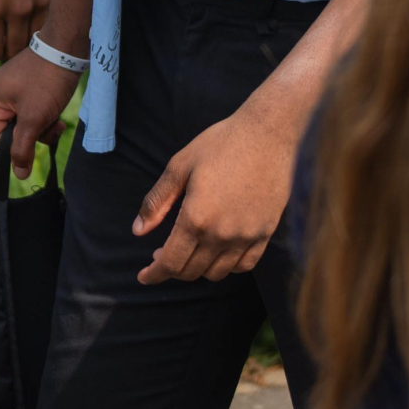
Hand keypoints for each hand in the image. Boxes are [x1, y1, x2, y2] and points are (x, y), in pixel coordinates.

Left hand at [0, 0, 59, 62]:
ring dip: (26, 41)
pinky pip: (49, 20)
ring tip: (19, 32)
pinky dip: (41, 26)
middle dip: (6, 51)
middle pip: (15, 50)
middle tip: (2, 42)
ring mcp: (40, 2)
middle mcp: (18, 10)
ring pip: (35, 39)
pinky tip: (35, 18)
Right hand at [0, 43, 78, 176]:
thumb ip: (23, 149)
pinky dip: (45, 115)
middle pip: (12, 133)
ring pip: (24, 125)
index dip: (19, 143)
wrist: (68, 48)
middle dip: (35, 133)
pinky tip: (57, 110)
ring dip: (43, 126)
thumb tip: (19, 175)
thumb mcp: (34, 119)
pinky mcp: (25, 88)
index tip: (38, 133)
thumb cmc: (47, 81)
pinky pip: (31, 113)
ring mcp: (10, 91)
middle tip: (52, 124)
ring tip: (57, 116)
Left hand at [133, 89, 298, 285]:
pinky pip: (245, 265)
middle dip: (171, 270)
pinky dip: (228, 267)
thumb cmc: (222, 143)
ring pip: (216, 273)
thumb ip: (157, 201)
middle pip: (191, 271)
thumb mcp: (180, 165)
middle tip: (162, 255)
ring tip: (190, 253)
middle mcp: (221, 234)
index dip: (154, 274)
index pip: (170, 263)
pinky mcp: (266, 232)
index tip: (144, 276)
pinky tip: (219, 254)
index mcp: (196, 218)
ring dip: (198, 270)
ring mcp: (246, 235)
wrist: (269, 132)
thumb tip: (138, 231)